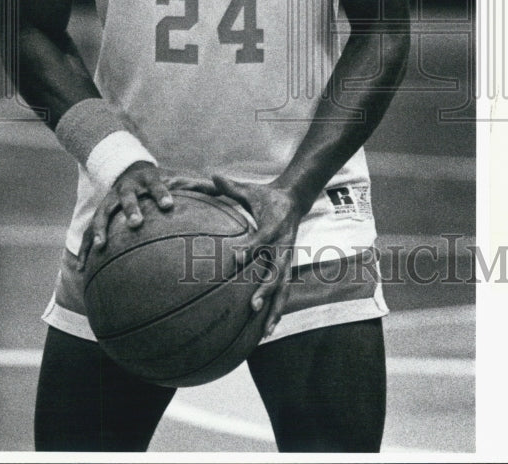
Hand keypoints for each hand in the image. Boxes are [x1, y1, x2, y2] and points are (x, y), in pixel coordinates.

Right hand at [77, 161, 217, 269]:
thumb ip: (197, 187)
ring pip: (103, 214)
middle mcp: (127, 190)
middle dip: (131, 210)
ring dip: (101, 230)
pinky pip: (89, 233)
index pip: (158, 186)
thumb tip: (224, 191)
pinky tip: (82, 269)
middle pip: (128, 199)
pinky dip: (85, 249)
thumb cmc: (157, 180)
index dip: (162, 194)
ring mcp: (110, 201)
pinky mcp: (100, 214)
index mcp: (148, 181)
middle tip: (136, 223)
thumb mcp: (175, 178)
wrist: (127, 168)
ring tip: (101, 247)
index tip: (169, 205)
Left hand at [212, 174, 303, 337]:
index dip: (251, 248)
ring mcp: (287, 260)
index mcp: (274, 226)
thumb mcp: (250, 190)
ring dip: (275, 310)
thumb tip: (213, 175)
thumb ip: (231, 187)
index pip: (262, 239)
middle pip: (277, 271)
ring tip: (266, 332)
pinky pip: (283, 292)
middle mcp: (283, 246)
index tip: (236, 258)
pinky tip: (267, 331)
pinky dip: (277, 311)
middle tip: (252, 305)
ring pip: (283, 289)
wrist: (294, 200)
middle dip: (266, 289)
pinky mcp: (287, 268)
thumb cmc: (266, 196)